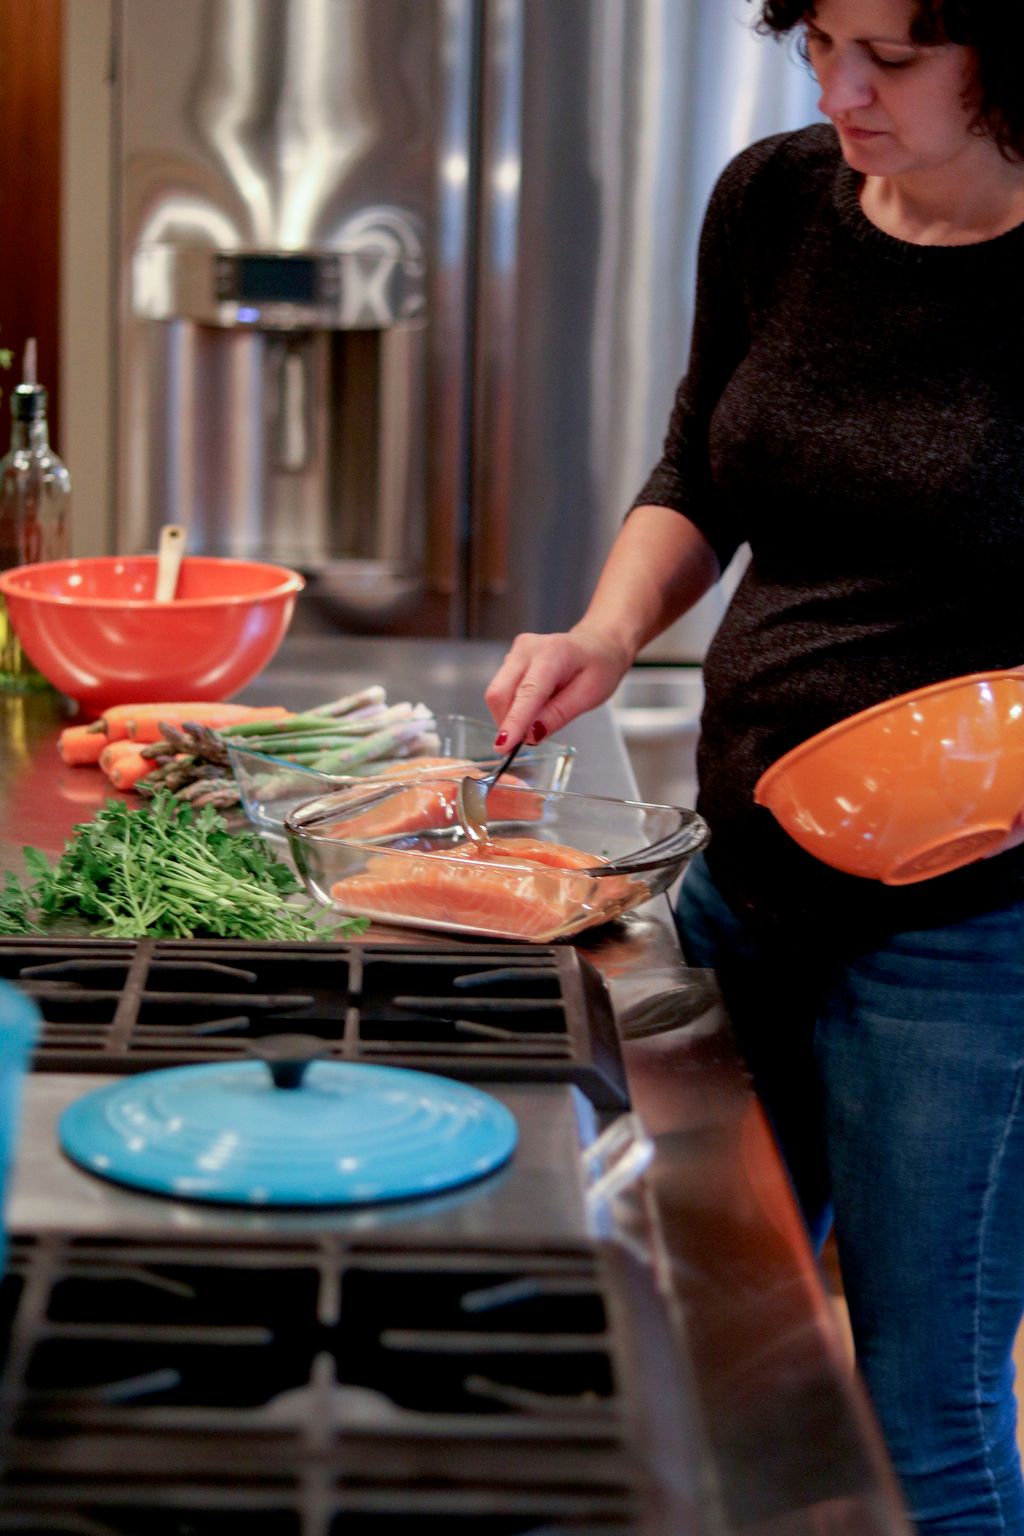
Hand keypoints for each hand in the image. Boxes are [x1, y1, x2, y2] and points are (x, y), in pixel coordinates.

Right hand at [484, 624, 633, 747]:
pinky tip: (534, 706)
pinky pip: (501, 690)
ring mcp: (515, 652)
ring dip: (510, 715)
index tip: (503, 747)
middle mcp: (527, 649)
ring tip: (539, 718)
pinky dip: (512, 707)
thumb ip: (558, 715)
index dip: (513, 722)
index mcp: (552, 654)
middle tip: (527, 739)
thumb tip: (530, 735)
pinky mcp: (510, 659)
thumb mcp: (589, 696)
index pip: (526, 693)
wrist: (597, 645)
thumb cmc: (599, 667)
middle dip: (507, 722)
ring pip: (497, 694)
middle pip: (499, 693)